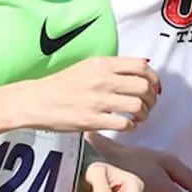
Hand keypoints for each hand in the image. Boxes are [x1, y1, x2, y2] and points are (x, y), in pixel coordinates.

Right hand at [11, 57, 158, 133]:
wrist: (36, 101)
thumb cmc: (62, 84)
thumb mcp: (88, 66)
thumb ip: (114, 67)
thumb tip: (143, 65)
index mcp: (103, 64)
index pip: (141, 67)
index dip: (154, 78)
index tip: (154, 88)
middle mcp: (103, 80)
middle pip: (143, 87)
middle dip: (151, 98)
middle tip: (148, 105)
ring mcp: (98, 100)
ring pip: (137, 106)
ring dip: (144, 114)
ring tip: (139, 118)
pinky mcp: (92, 120)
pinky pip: (124, 124)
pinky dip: (131, 127)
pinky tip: (127, 127)